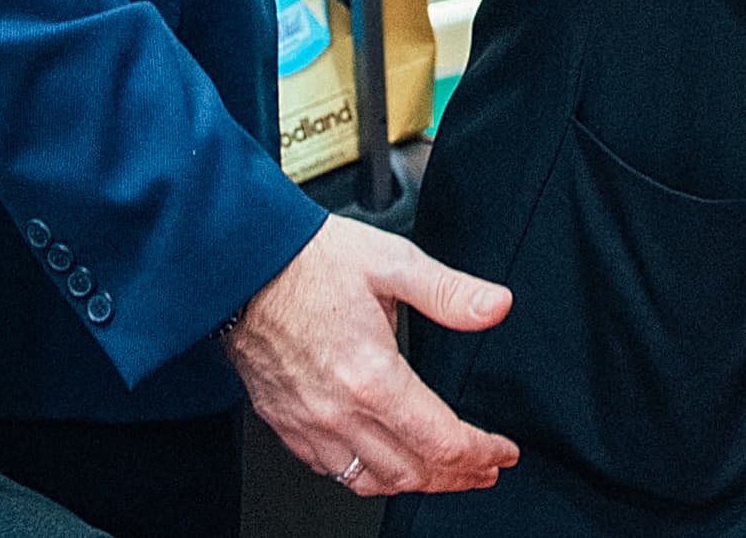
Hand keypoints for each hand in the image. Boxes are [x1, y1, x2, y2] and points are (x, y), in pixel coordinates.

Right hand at [223, 215, 519, 497]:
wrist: (242, 267)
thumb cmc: (309, 263)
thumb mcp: (393, 263)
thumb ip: (449, 292)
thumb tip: (495, 307)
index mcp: (372, 377)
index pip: (442, 441)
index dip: (482, 453)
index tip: (503, 453)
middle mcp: (339, 412)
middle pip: (412, 472)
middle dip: (458, 476)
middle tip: (485, 468)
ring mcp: (308, 424)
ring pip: (372, 480)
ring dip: (416, 483)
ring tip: (444, 474)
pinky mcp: (285, 424)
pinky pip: (333, 471)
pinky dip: (368, 477)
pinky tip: (384, 463)